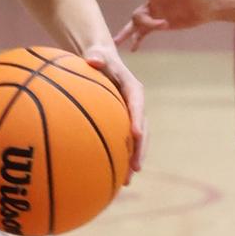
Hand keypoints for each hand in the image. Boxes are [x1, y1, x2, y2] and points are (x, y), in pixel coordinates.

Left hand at [85, 45, 145, 174]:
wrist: (100, 60)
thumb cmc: (97, 57)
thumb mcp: (98, 54)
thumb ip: (97, 57)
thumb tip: (93, 59)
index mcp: (133, 89)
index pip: (137, 105)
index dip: (137, 119)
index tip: (135, 134)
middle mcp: (135, 105)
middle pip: (141, 129)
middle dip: (139, 150)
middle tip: (135, 167)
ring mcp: (130, 116)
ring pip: (135, 141)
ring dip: (132, 160)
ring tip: (126, 181)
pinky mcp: (122, 123)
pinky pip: (123, 142)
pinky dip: (120, 158)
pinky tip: (112, 176)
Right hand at [112, 0, 215, 52]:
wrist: (205, 8)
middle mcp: (153, 3)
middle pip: (138, 14)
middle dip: (147, 22)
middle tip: (164, 26)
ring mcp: (155, 15)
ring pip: (135, 24)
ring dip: (127, 33)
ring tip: (116, 43)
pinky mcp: (159, 24)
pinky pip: (144, 32)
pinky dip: (137, 40)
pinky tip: (133, 49)